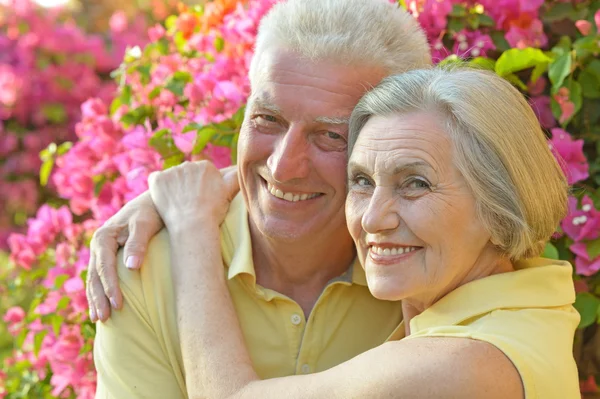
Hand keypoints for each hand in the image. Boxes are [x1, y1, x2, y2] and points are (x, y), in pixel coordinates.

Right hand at [86, 191, 162, 322]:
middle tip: (104, 319)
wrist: (150, 202)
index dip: (110, 287)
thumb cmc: (150, 212)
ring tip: (99, 319)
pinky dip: (98, 292)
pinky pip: (99, 276)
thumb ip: (137, 244)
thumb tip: (131, 267)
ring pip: (93, 278)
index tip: (118, 305)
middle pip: (95, 276)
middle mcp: (98, 244)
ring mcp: (100, 251)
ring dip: (95, 298)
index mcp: (104, 236)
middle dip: (99, 298)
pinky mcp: (107, 255)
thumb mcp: (145, 225)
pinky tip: (100, 306)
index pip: (105, 267)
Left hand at [148, 161, 238, 230]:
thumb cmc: (213, 211)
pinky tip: (165, 202)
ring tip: (177, 204)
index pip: (200, 174)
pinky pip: (156, 181)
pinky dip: (158, 190)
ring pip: (171, 178)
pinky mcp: (157, 179)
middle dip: (186, 186)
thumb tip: (241, 168)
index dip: (200, 188)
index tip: (200, 200)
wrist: (193, 224)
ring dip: (173, 188)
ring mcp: (171, 171)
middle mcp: (188, 164)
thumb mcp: (228, 192)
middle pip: (186, 174)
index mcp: (205, 166)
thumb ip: (235, 177)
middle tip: (189, 203)